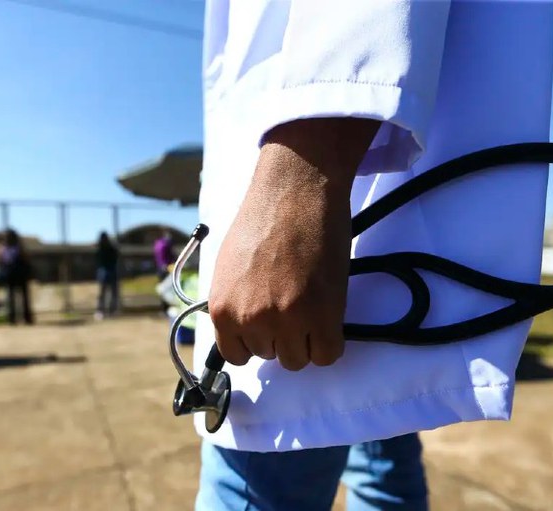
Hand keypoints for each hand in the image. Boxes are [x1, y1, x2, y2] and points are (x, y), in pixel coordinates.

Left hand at [208, 118, 379, 369]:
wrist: (296, 190)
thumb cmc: (263, 219)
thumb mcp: (229, 267)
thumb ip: (234, 302)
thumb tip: (242, 328)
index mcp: (222, 309)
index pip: (238, 355)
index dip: (256, 339)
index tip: (268, 323)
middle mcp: (250, 320)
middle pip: (271, 356)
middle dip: (282, 335)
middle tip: (294, 302)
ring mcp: (287, 320)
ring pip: (298, 359)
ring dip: (306, 337)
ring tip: (311, 304)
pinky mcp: (322, 315)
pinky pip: (327, 354)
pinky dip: (329, 341)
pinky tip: (328, 315)